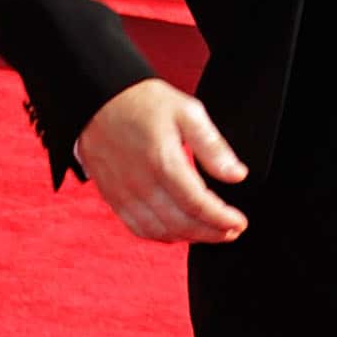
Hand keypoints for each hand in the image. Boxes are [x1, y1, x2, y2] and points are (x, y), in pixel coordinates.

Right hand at [74, 79, 248, 242]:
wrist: (97, 99)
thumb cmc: (142, 102)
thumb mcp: (187, 112)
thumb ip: (213, 146)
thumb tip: (236, 175)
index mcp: (162, 161)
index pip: (198, 204)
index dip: (222, 219)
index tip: (239, 222)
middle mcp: (141, 183)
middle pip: (182, 224)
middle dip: (212, 233)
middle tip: (231, 230)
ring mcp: (124, 194)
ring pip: (161, 232)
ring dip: (189, 237)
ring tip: (209, 231)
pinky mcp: (113, 198)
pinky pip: (139, 229)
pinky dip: (162, 235)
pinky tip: (178, 230)